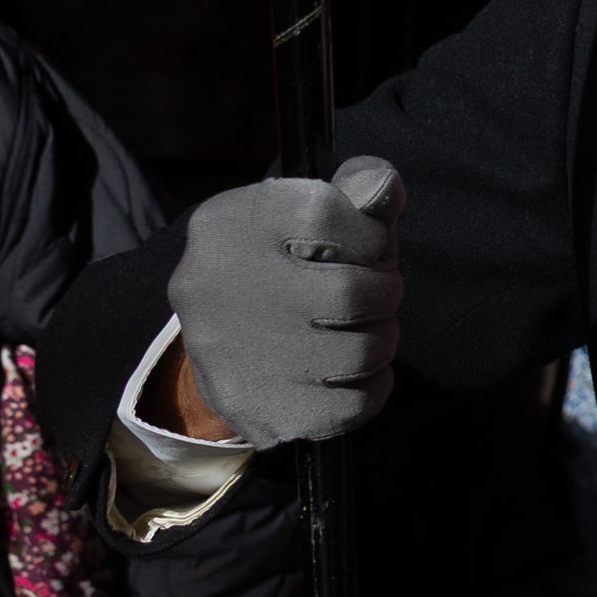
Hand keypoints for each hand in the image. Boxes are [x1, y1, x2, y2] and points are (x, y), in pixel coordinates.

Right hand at [166, 158, 403, 445]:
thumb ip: (357, 194)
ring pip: (358, 351)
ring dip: (381, 340)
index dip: (369, 234)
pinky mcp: (254, 407)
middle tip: (375, 295)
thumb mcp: (310, 214)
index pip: (327, 212)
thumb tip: (383, 188)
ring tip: (361, 330)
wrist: (226, 340)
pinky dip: (374, 386)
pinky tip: (354, 372)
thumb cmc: (286, 264)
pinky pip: (354, 405)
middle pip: (349, 292)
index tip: (366, 248)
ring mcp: (227, 353)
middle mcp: (212, 285)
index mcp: (226, 224)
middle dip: (384, 292)